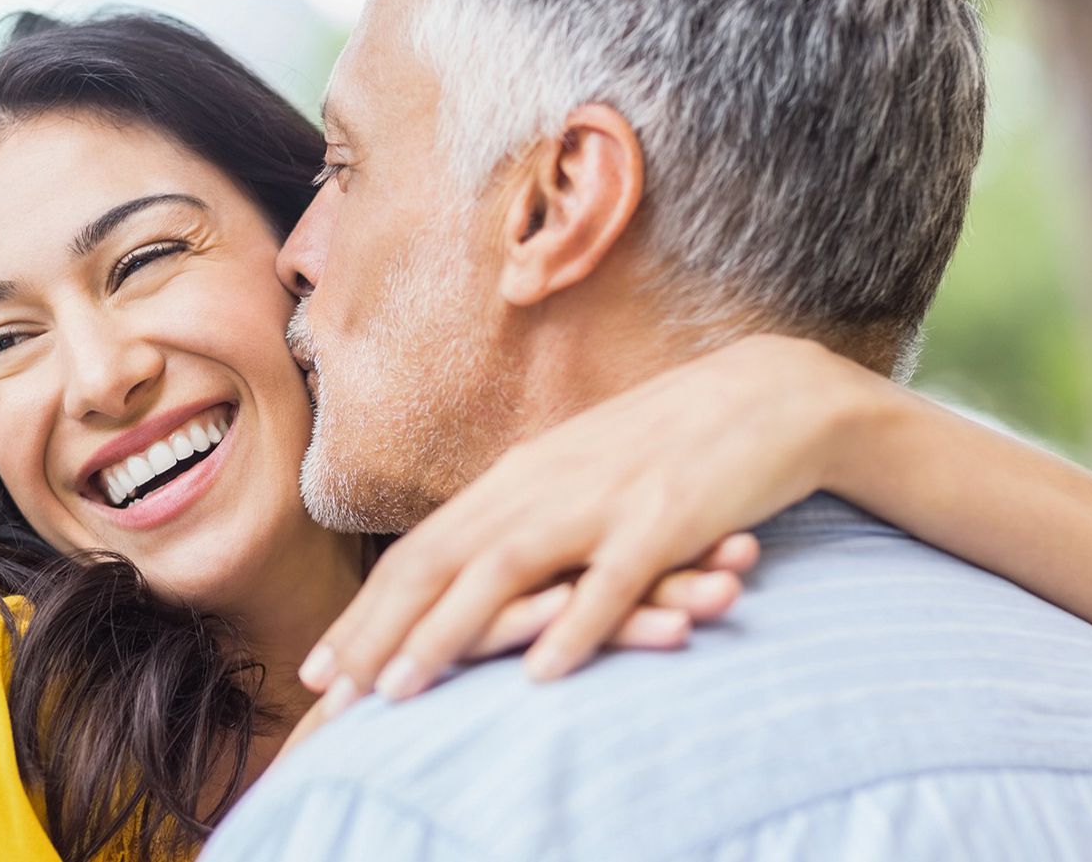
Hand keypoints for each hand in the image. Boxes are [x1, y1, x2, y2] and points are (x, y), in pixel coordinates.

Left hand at [296, 335, 884, 706]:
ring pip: (505, 571)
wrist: (768, 396)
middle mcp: (542, 485)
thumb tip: (465, 573)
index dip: (366, 612)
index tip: (323, 670)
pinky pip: (613, 581)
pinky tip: (542, 675)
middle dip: (378, 631)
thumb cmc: (667, 447)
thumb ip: (524, 522)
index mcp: (518, 479)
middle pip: (440, 561)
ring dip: (449, 633)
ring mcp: (601, 500)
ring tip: (403, 690)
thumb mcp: (577, 478)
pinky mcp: (665, 518)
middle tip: (330, 695)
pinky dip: (575, 628)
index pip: (421, 552)